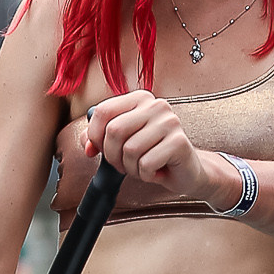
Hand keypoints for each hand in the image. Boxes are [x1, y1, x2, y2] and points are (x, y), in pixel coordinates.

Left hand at [85, 90, 211, 205]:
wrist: (185, 170)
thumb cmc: (152, 154)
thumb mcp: (121, 144)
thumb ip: (98, 139)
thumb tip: (87, 145)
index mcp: (140, 99)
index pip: (103, 111)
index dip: (94, 136)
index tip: (99, 150)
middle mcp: (156, 105)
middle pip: (114, 131)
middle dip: (112, 156)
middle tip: (123, 164)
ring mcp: (170, 122)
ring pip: (130, 150)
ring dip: (131, 168)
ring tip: (142, 167)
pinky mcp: (179, 142)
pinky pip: (146, 163)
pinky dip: (145, 174)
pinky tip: (155, 171)